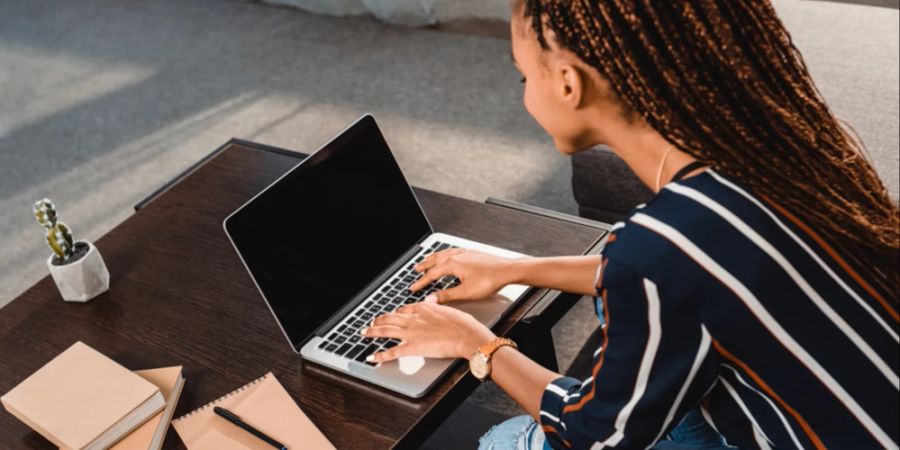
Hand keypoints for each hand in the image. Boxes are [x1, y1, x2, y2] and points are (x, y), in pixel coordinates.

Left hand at [363, 303, 495, 362]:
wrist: (466, 336)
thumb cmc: (463, 324)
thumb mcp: (449, 308)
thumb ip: (437, 305)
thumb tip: (432, 299)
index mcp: (423, 308)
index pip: (403, 310)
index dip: (395, 313)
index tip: (391, 315)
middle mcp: (414, 319)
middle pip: (390, 318)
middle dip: (379, 320)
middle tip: (372, 322)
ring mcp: (411, 333)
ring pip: (385, 331)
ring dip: (372, 332)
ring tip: (364, 333)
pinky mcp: (412, 347)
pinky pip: (392, 352)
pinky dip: (380, 355)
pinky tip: (372, 356)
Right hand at [411, 249, 520, 303]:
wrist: (507, 270)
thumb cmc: (490, 280)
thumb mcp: (466, 292)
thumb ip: (446, 296)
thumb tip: (431, 300)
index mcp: (452, 265)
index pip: (431, 275)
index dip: (421, 282)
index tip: (413, 287)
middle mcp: (456, 256)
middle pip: (435, 260)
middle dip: (424, 266)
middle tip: (415, 270)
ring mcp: (464, 253)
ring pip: (443, 254)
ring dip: (433, 258)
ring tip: (427, 260)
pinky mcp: (472, 253)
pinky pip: (452, 251)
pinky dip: (445, 253)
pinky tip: (448, 255)